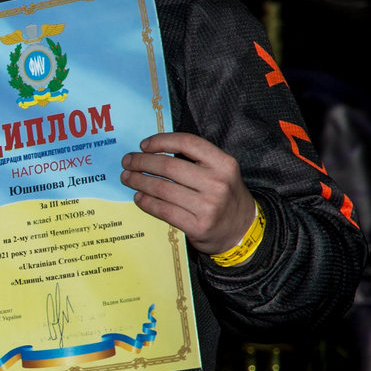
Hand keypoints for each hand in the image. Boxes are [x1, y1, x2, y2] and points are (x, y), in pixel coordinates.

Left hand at [119, 133, 258, 254]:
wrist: (242, 229)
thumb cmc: (224, 195)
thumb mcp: (221, 171)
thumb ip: (196, 160)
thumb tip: (153, 150)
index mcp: (224, 164)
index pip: (187, 143)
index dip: (161, 141)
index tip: (143, 145)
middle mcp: (217, 183)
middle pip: (169, 167)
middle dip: (142, 162)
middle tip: (127, 162)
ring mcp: (208, 206)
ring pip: (162, 189)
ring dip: (139, 182)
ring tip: (127, 178)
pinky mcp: (198, 226)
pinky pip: (163, 210)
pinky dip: (146, 202)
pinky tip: (138, 197)